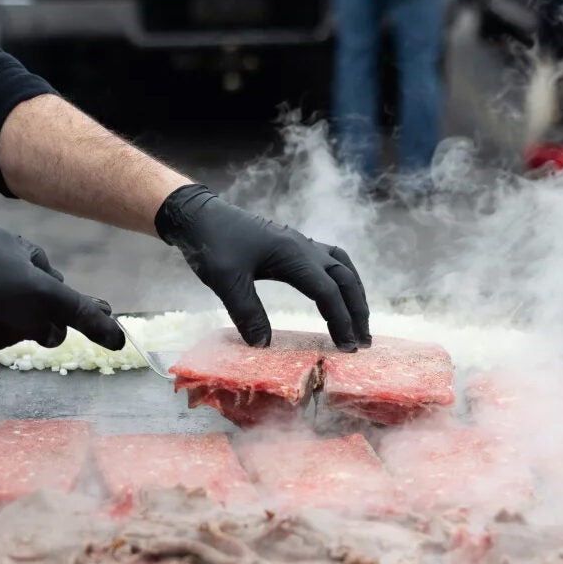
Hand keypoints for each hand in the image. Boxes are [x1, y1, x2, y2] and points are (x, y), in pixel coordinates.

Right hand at [0, 228, 123, 353]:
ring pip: (29, 330)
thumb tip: (50, 279)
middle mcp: (32, 322)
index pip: (85, 315)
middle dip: (54, 318)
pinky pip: (3, 334)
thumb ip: (41, 263)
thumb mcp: (13, 244)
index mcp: (44, 295)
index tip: (120, 341)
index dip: (106, 329)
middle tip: (42, 299)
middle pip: (57, 329)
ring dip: (23, 316)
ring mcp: (9, 338)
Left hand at [155, 184, 370, 351]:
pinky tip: (339, 293)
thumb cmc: (211, 244)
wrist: (199, 216)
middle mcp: (304, 247)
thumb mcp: (225, 281)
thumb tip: (263, 346)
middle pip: (345, 279)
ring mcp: (301, 243)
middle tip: (363, 342)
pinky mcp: (292, 245)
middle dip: (357, 311)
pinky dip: (343, 279)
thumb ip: (246, 312)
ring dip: (355, 294)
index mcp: (292, 254)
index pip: (327, 292)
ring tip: (359, 322)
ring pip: (342, 268)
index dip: (340, 321)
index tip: (346, 347)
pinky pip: (331, 260)